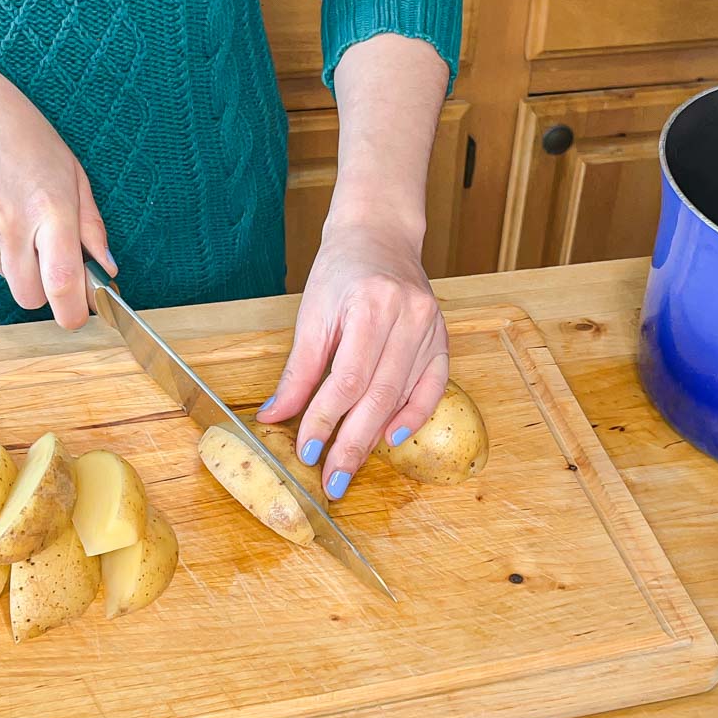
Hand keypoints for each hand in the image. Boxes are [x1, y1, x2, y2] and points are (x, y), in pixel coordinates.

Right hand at [0, 67, 114, 328]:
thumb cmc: (23, 134)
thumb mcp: (73, 173)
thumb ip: (91, 227)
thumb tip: (107, 268)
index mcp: (50, 209)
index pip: (62, 283)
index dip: (74, 311)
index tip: (81, 314)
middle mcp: (12, 224)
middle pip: (30, 297)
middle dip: (46, 292)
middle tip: (54, 265)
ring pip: (8, 278)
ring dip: (21, 265)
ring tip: (23, 220)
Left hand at [258, 217, 447, 500]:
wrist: (379, 235)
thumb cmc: (340, 271)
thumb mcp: (311, 315)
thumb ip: (298, 371)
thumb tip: (275, 417)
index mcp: (370, 305)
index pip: (346, 379)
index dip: (326, 420)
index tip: (309, 453)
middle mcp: (407, 316)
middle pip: (378, 395)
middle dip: (352, 444)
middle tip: (333, 482)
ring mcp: (430, 327)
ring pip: (403, 395)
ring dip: (376, 437)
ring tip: (352, 467)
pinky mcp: (442, 337)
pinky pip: (433, 387)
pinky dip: (413, 416)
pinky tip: (391, 439)